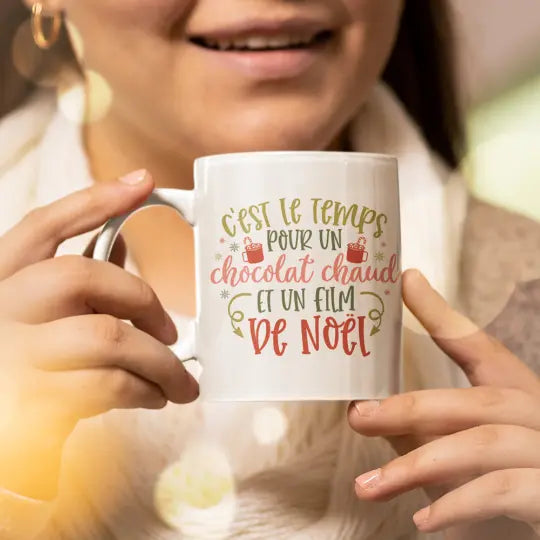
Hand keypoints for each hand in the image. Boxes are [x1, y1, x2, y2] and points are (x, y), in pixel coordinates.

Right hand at [0, 170, 198, 499]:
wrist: (6, 436)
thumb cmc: (29, 369)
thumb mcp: (39, 319)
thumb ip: (72, 285)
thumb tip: (122, 247)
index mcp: (1, 281)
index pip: (41, 226)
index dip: (92, 201)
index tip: (143, 182)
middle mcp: (0, 310)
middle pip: (81, 276)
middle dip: (143, 301)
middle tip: (173, 333)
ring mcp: (12, 355)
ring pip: (106, 337)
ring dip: (159, 361)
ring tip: (180, 380)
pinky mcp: (31, 401)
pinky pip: (106, 384)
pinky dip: (144, 390)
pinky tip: (154, 396)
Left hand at [348, 270, 539, 536]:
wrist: (533, 525)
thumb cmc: (502, 492)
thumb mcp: (459, 457)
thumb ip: (422, 432)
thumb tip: (365, 410)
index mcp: (517, 399)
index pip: (480, 348)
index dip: (442, 314)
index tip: (406, 282)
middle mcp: (538, 417)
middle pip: (474, 401)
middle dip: (409, 408)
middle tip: (357, 417)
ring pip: (483, 443)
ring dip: (418, 465)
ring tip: (368, 486)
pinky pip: (505, 492)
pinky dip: (459, 506)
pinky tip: (425, 523)